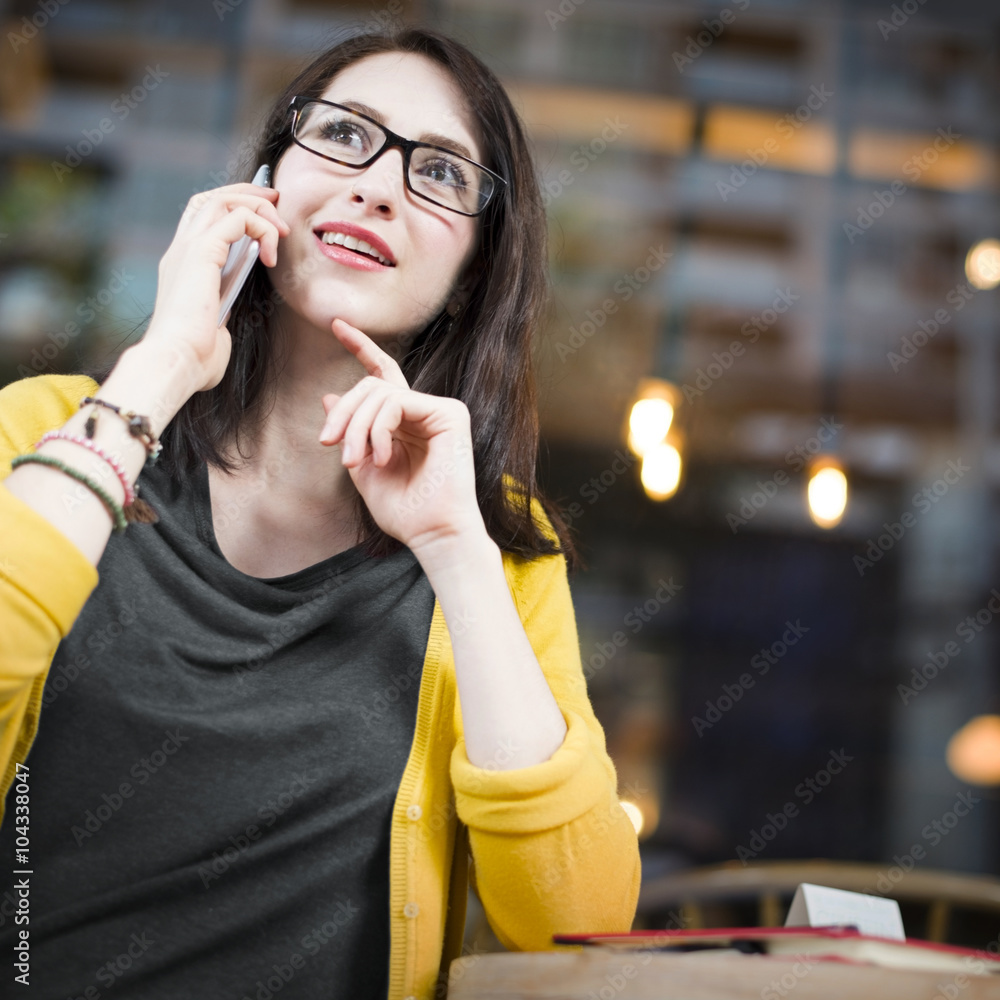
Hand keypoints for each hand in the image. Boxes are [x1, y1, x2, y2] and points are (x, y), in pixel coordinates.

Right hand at [141, 180, 289, 392]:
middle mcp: (181, 252)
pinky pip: (238, 218)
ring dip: (258, 207)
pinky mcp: (202, 252)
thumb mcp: (212, 332)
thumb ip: (218, 320)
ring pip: (223, 200)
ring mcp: (188, 249)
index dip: (232, 207)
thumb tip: (222, 328)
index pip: (202, 219)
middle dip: (246, 194)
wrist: (177, 362)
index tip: (265, 216)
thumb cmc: (194, 360)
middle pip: (210, 199)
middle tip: (276, 202)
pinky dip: (261, 228)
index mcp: (182, 268)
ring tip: (281, 229)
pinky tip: (271, 256)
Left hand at [318, 319, 485, 553]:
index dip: (360, 347)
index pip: (382, 374)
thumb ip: (349, 433)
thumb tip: (329, 396)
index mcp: (406, 421)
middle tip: (328, 443)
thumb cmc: (403, 510)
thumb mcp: (363, 468)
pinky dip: (378, 429)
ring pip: (379, 392)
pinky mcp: (450, 414)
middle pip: (371, 384)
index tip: (336, 325)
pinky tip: (382, 456)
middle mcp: (424, 411)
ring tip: (354, 460)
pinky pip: (397, 402)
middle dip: (343, 412)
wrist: (432, 532)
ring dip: (356, 426)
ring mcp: (439, 410)